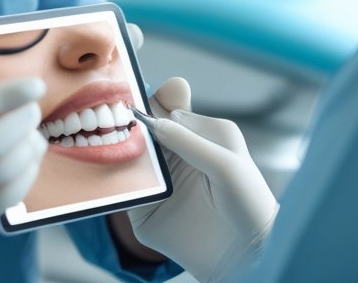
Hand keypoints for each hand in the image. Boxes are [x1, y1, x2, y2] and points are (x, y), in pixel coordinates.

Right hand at [128, 78, 278, 282]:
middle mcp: (176, 153)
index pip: (168, 108)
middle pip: (143, 128)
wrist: (245, 256)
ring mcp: (159, 179)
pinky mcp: (144, 208)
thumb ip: (189, 141)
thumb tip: (154, 122)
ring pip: (128, 156)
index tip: (137, 100)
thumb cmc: (248, 205)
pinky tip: (110, 174)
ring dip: (117, 150)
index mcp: (200, 134)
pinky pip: (122, 189)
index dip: (153, 102)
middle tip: (118, 118)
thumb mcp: (226, 165)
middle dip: (129, 122)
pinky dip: (113, 181)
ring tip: (109, 145)